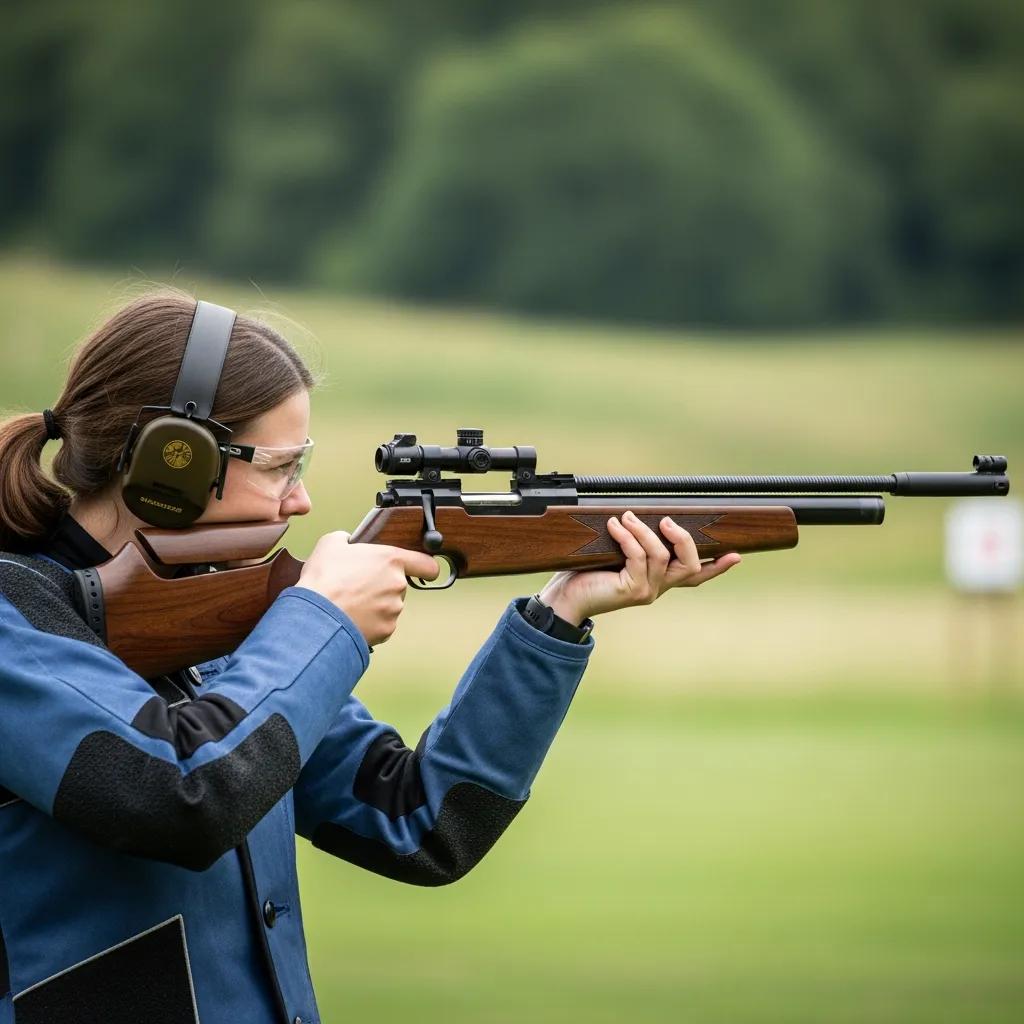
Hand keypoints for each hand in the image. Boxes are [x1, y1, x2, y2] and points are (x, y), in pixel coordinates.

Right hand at [297, 532, 438, 646]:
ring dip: (375, 605)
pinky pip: (382, 624)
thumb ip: (348, 539)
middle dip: (383, 586)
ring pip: (389, 605)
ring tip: (350, 603)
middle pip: (399, 585)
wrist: (316, 616)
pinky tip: (352, 617)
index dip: (426, 567)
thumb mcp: (331, 543)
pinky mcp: (386, 630)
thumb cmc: (324, 579)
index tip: (423, 571)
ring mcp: (394, 609)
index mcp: (390, 560)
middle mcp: (398, 585)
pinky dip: (370, 623)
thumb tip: (350, 542)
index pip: (427, 564)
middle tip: (358, 586)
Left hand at [538, 511, 740, 624]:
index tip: (736, 555)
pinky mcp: (632, 590)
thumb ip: (636, 543)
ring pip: (662, 556)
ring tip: (626, 517)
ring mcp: (647, 591)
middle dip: (683, 539)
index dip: (718, 567)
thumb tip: (642, 515)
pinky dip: (628, 537)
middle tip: (666, 521)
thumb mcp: (617, 555)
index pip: (696, 576)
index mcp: (660, 581)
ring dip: (644, 531)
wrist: (566, 598)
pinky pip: (638, 557)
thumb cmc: (588, 573)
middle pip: (691, 566)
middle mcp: (658, 588)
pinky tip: (615, 525)